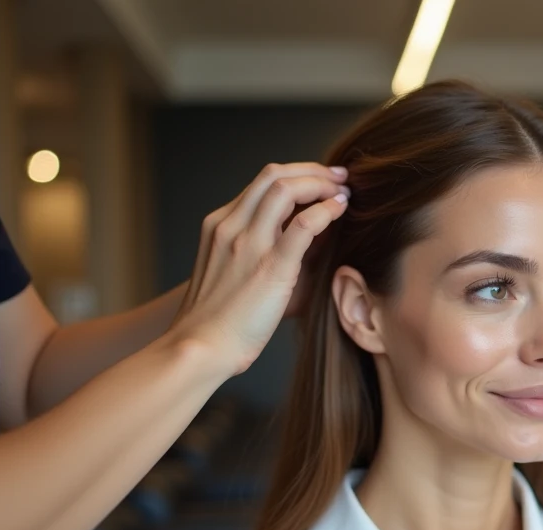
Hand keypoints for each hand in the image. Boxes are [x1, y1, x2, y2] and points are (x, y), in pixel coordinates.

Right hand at [167, 162, 349, 376]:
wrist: (199, 348)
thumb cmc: (222, 322)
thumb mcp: (237, 274)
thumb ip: (266, 251)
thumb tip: (314, 238)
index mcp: (220, 226)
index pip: (261, 184)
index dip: (296, 176)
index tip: (321, 182)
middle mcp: (230, 226)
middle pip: (273, 175)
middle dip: (311, 170)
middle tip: (339, 176)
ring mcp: (248, 243)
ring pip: (285, 188)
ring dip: (320, 183)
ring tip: (343, 191)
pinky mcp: (269, 266)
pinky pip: (303, 224)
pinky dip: (326, 210)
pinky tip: (341, 210)